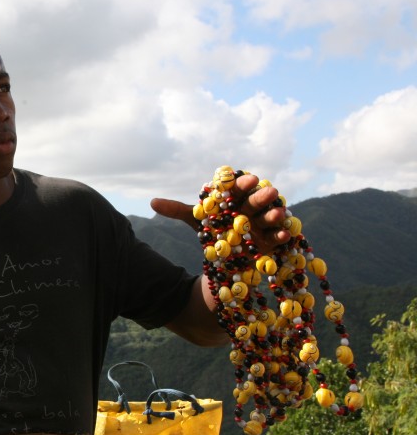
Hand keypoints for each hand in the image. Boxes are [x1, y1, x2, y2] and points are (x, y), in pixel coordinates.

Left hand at [151, 173, 289, 255]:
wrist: (223, 255)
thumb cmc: (213, 230)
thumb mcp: (196, 220)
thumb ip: (177, 210)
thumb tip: (152, 202)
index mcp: (234, 199)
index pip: (239, 188)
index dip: (243, 183)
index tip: (246, 179)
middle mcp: (251, 208)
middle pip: (256, 200)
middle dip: (261, 196)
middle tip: (267, 189)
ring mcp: (263, 223)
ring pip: (269, 217)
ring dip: (273, 214)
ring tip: (274, 213)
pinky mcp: (272, 240)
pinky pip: (278, 236)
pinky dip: (280, 235)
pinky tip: (283, 235)